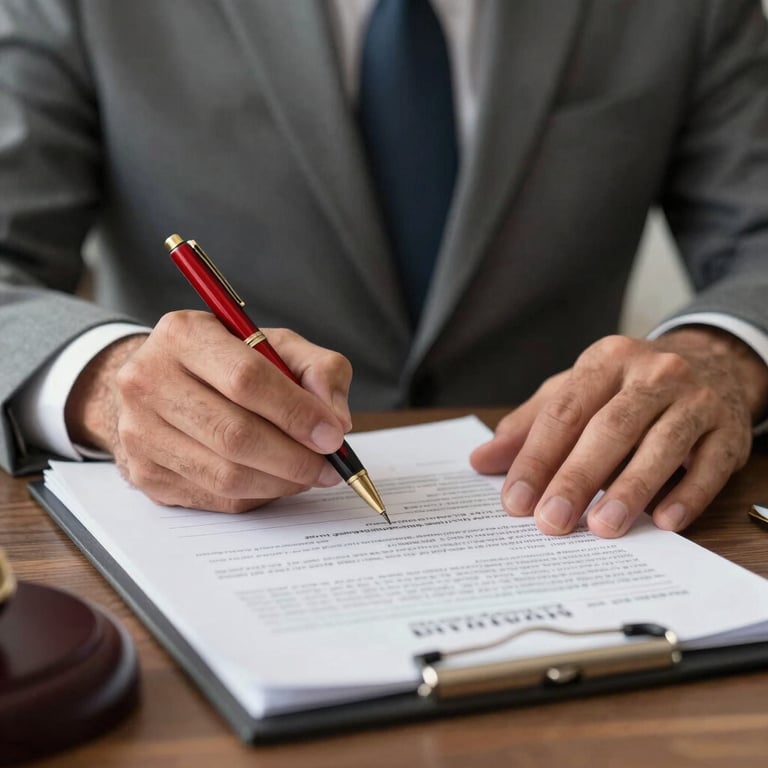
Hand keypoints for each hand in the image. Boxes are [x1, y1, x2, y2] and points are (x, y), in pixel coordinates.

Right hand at [65, 311, 352, 511]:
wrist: (160, 382)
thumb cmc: (227, 361)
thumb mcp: (277, 345)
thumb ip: (319, 370)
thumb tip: (336, 420)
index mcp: (183, 335)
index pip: (246, 380)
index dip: (296, 413)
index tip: (333, 435)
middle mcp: (148, 381)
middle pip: (234, 434)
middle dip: (294, 458)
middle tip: (329, 466)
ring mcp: (139, 432)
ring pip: (225, 475)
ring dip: (280, 482)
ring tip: (309, 474)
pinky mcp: (144, 473)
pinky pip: (215, 498)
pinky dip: (257, 495)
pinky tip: (276, 480)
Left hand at [470, 329, 767, 536]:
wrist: (711, 363)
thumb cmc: (626, 386)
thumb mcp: (575, 391)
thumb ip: (529, 425)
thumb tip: (481, 461)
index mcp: (606, 361)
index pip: (564, 411)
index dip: (537, 458)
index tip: (515, 500)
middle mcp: (654, 374)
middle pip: (610, 429)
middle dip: (576, 478)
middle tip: (550, 521)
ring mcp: (696, 400)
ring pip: (660, 446)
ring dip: (629, 490)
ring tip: (601, 526)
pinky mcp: (730, 430)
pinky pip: (709, 465)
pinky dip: (686, 495)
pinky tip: (663, 521)